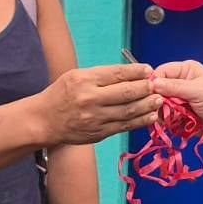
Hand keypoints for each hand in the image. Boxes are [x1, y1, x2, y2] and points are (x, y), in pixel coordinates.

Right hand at [36, 63, 159, 145]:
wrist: (43, 121)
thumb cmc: (60, 95)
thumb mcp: (76, 76)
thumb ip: (101, 76)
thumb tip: (130, 74)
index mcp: (84, 80)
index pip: (117, 74)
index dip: (136, 72)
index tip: (149, 70)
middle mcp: (90, 99)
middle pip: (126, 93)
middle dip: (146, 88)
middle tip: (158, 85)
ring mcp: (95, 118)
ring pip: (128, 111)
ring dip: (147, 106)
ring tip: (159, 100)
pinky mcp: (98, 133)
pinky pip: (124, 127)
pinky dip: (140, 121)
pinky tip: (150, 116)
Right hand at [150, 60, 202, 142]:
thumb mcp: (198, 90)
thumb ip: (175, 87)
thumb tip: (152, 84)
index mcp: (185, 70)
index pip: (160, 73)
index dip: (153, 83)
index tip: (150, 94)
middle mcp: (180, 83)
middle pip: (157, 90)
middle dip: (157, 100)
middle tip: (161, 109)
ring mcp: (179, 101)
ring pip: (159, 106)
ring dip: (163, 113)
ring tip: (171, 119)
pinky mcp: (179, 116)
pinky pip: (165, 118)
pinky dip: (167, 123)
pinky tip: (172, 125)